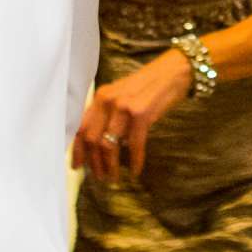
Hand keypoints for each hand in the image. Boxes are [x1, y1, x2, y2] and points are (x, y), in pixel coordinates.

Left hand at [70, 50, 192, 179]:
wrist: (173, 72)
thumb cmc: (149, 85)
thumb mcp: (122, 94)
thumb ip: (108, 113)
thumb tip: (100, 143)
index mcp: (100, 96)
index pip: (81, 127)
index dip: (77, 150)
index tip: (77, 166)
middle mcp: (108, 101)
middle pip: (92, 139)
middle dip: (94, 163)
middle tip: (100, 177)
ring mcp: (124, 107)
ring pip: (109, 145)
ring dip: (110, 166)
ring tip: (114, 178)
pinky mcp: (141, 115)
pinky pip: (133, 145)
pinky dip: (135, 162)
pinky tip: (136, 171)